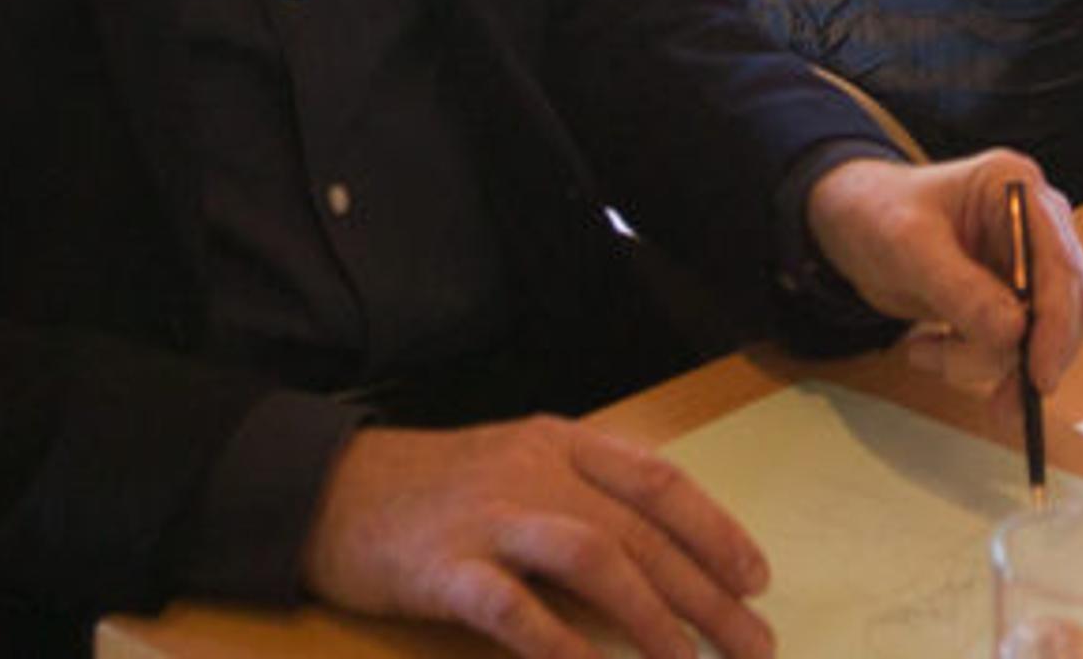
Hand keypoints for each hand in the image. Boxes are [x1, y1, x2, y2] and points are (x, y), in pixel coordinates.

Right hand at [305, 417, 771, 658]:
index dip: (716, 530)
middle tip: (752, 641)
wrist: (324, 490)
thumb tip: (662, 549)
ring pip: (593, 558)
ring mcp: (489, 518)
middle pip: (639, 530)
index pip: (658, 482)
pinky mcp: (444, 567)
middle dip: (705, 590)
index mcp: (560, 445)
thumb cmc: (431, 489)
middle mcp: (535, 472)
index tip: (757, 578)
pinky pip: (512, 608)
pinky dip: (558, 643)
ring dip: (650, 616)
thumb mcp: (516, 465)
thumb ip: (582, 493)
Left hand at [804, 149, 1082, 397]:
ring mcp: (1025, 263)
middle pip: (1064, 306)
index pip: (1061, 262)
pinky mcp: (1010, 297)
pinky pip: (1013, 347)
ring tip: (926, 353)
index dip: (1058, 323)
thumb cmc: (876, 213)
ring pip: (1039, 336)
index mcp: (1016, 188)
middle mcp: (1034, 224)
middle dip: (1027, 356)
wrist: (852, 223)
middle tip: (999, 404)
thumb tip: (1014, 332)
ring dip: (985, 361)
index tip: (1040, 375)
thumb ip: (959, 288)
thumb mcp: (908, 246)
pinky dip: (973, 362)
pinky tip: (929, 349)